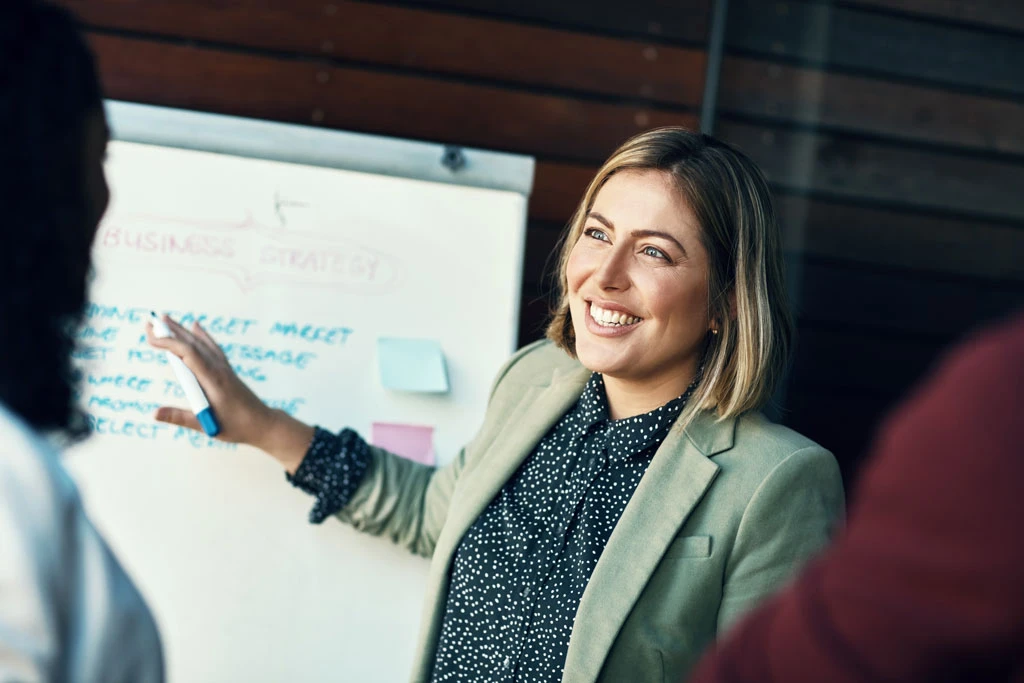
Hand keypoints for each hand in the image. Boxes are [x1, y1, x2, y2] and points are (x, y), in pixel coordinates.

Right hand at [145, 316, 314, 471]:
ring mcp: (224, 367)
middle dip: (170, 332)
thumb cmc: (237, 426)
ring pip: (201, 343)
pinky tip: (196, 327)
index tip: (150, 337)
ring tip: (165, 319)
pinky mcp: (227, 370)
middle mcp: (219, 368)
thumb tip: (153, 413)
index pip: (189, 353)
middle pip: (193, 343)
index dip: (169, 343)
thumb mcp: (206, 425)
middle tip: (149, 321)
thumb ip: (179, 417)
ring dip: (182, 331)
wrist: (264, 424)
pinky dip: (201, 335)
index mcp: (213, 379)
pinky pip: (212, 347)